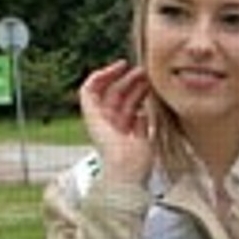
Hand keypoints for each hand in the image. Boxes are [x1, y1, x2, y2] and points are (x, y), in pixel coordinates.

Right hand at [79, 61, 153, 187]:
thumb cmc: (138, 162)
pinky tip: (115, 69)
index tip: (150, 83)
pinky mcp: (90, 115)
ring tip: (140, 71)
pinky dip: (98, 77)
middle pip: (121, 97)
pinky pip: (88, 91)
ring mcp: (99, 120)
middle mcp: (110, 125)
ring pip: (108, 91)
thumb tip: (143, 112)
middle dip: (134, 83)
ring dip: (123, 78)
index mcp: (123, 132)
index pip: (129, 107)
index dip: (138, 93)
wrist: (127, 169)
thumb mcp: (145, 139)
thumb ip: (142, 126)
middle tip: (147, 73)